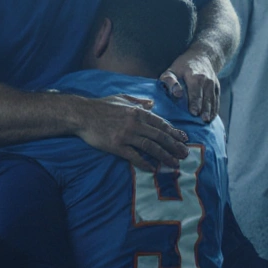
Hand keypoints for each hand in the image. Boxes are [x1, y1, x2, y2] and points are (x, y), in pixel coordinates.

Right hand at [74, 94, 188, 172]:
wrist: (82, 114)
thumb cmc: (101, 106)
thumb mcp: (122, 98)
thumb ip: (138, 102)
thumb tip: (152, 103)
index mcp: (137, 111)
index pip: (160, 123)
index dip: (173, 131)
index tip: (183, 138)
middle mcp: (135, 123)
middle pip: (160, 136)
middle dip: (174, 145)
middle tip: (185, 154)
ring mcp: (126, 135)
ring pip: (151, 147)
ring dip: (165, 156)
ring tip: (174, 163)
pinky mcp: (117, 146)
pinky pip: (134, 156)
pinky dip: (144, 163)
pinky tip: (153, 169)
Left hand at [159, 49, 220, 122]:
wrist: (202, 57)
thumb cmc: (182, 67)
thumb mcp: (171, 70)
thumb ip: (170, 81)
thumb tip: (177, 94)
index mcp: (195, 76)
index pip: (195, 90)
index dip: (195, 102)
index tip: (194, 113)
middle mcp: (206, 80)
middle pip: (206, 97)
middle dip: (204, 109)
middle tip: (203, 120)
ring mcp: (213, 84)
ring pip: (212, 100)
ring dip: (211, 111)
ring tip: (207, 121)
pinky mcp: (217, 88)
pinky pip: (217, 100)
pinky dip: (215, 110)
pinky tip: (211, 119)